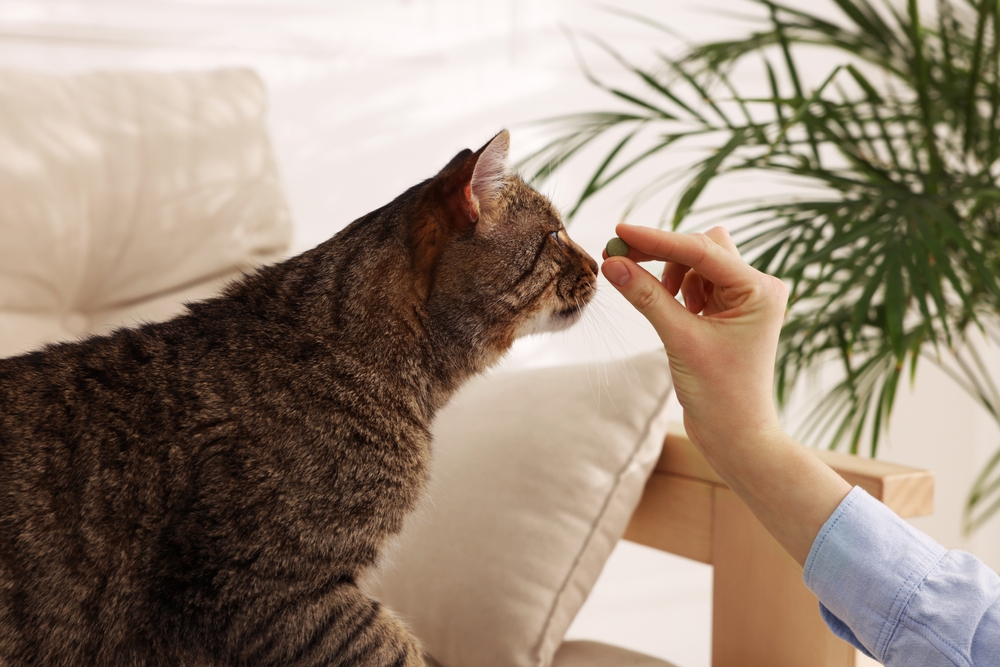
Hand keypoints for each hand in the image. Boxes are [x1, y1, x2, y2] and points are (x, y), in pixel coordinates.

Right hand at [601, 224, 788, 453]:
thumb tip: (612, 264)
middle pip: (702, 247)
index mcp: (760, 290)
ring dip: (672, 276)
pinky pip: (696, 283)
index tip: (620, 232)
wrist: (735, 437)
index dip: (657, 240)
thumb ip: (647, 298)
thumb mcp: (680, 340)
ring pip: (697, 263)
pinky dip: (676, 290)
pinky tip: (673, 314)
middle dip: (662, 254)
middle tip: (618, 259)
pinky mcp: (727, 312)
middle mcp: (757, 288)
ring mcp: (743, 300)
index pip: (703, 250)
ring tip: (664, 308)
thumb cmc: (720, 395)